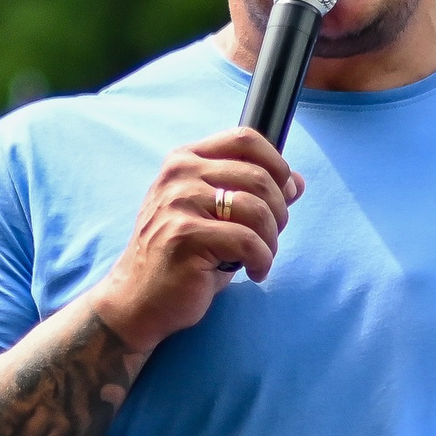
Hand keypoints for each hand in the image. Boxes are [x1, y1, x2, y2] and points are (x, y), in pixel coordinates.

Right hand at [87, 128, 303, 351]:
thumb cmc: (180, 256)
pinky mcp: (185, 236)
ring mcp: (179, 204)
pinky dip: (262, 260)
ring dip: (271, 239)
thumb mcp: (214, 216)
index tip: (285, 192)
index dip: (276, 163)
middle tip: (271, 237)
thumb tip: (297, 182)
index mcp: (185, 160)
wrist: (138, 297)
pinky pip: (248, 242)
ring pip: (256, 209)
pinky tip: (255, 272)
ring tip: (261, 258)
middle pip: (258, 176)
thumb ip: (250, 193)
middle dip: (279, 211)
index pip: (244, 139)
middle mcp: (179, 175)